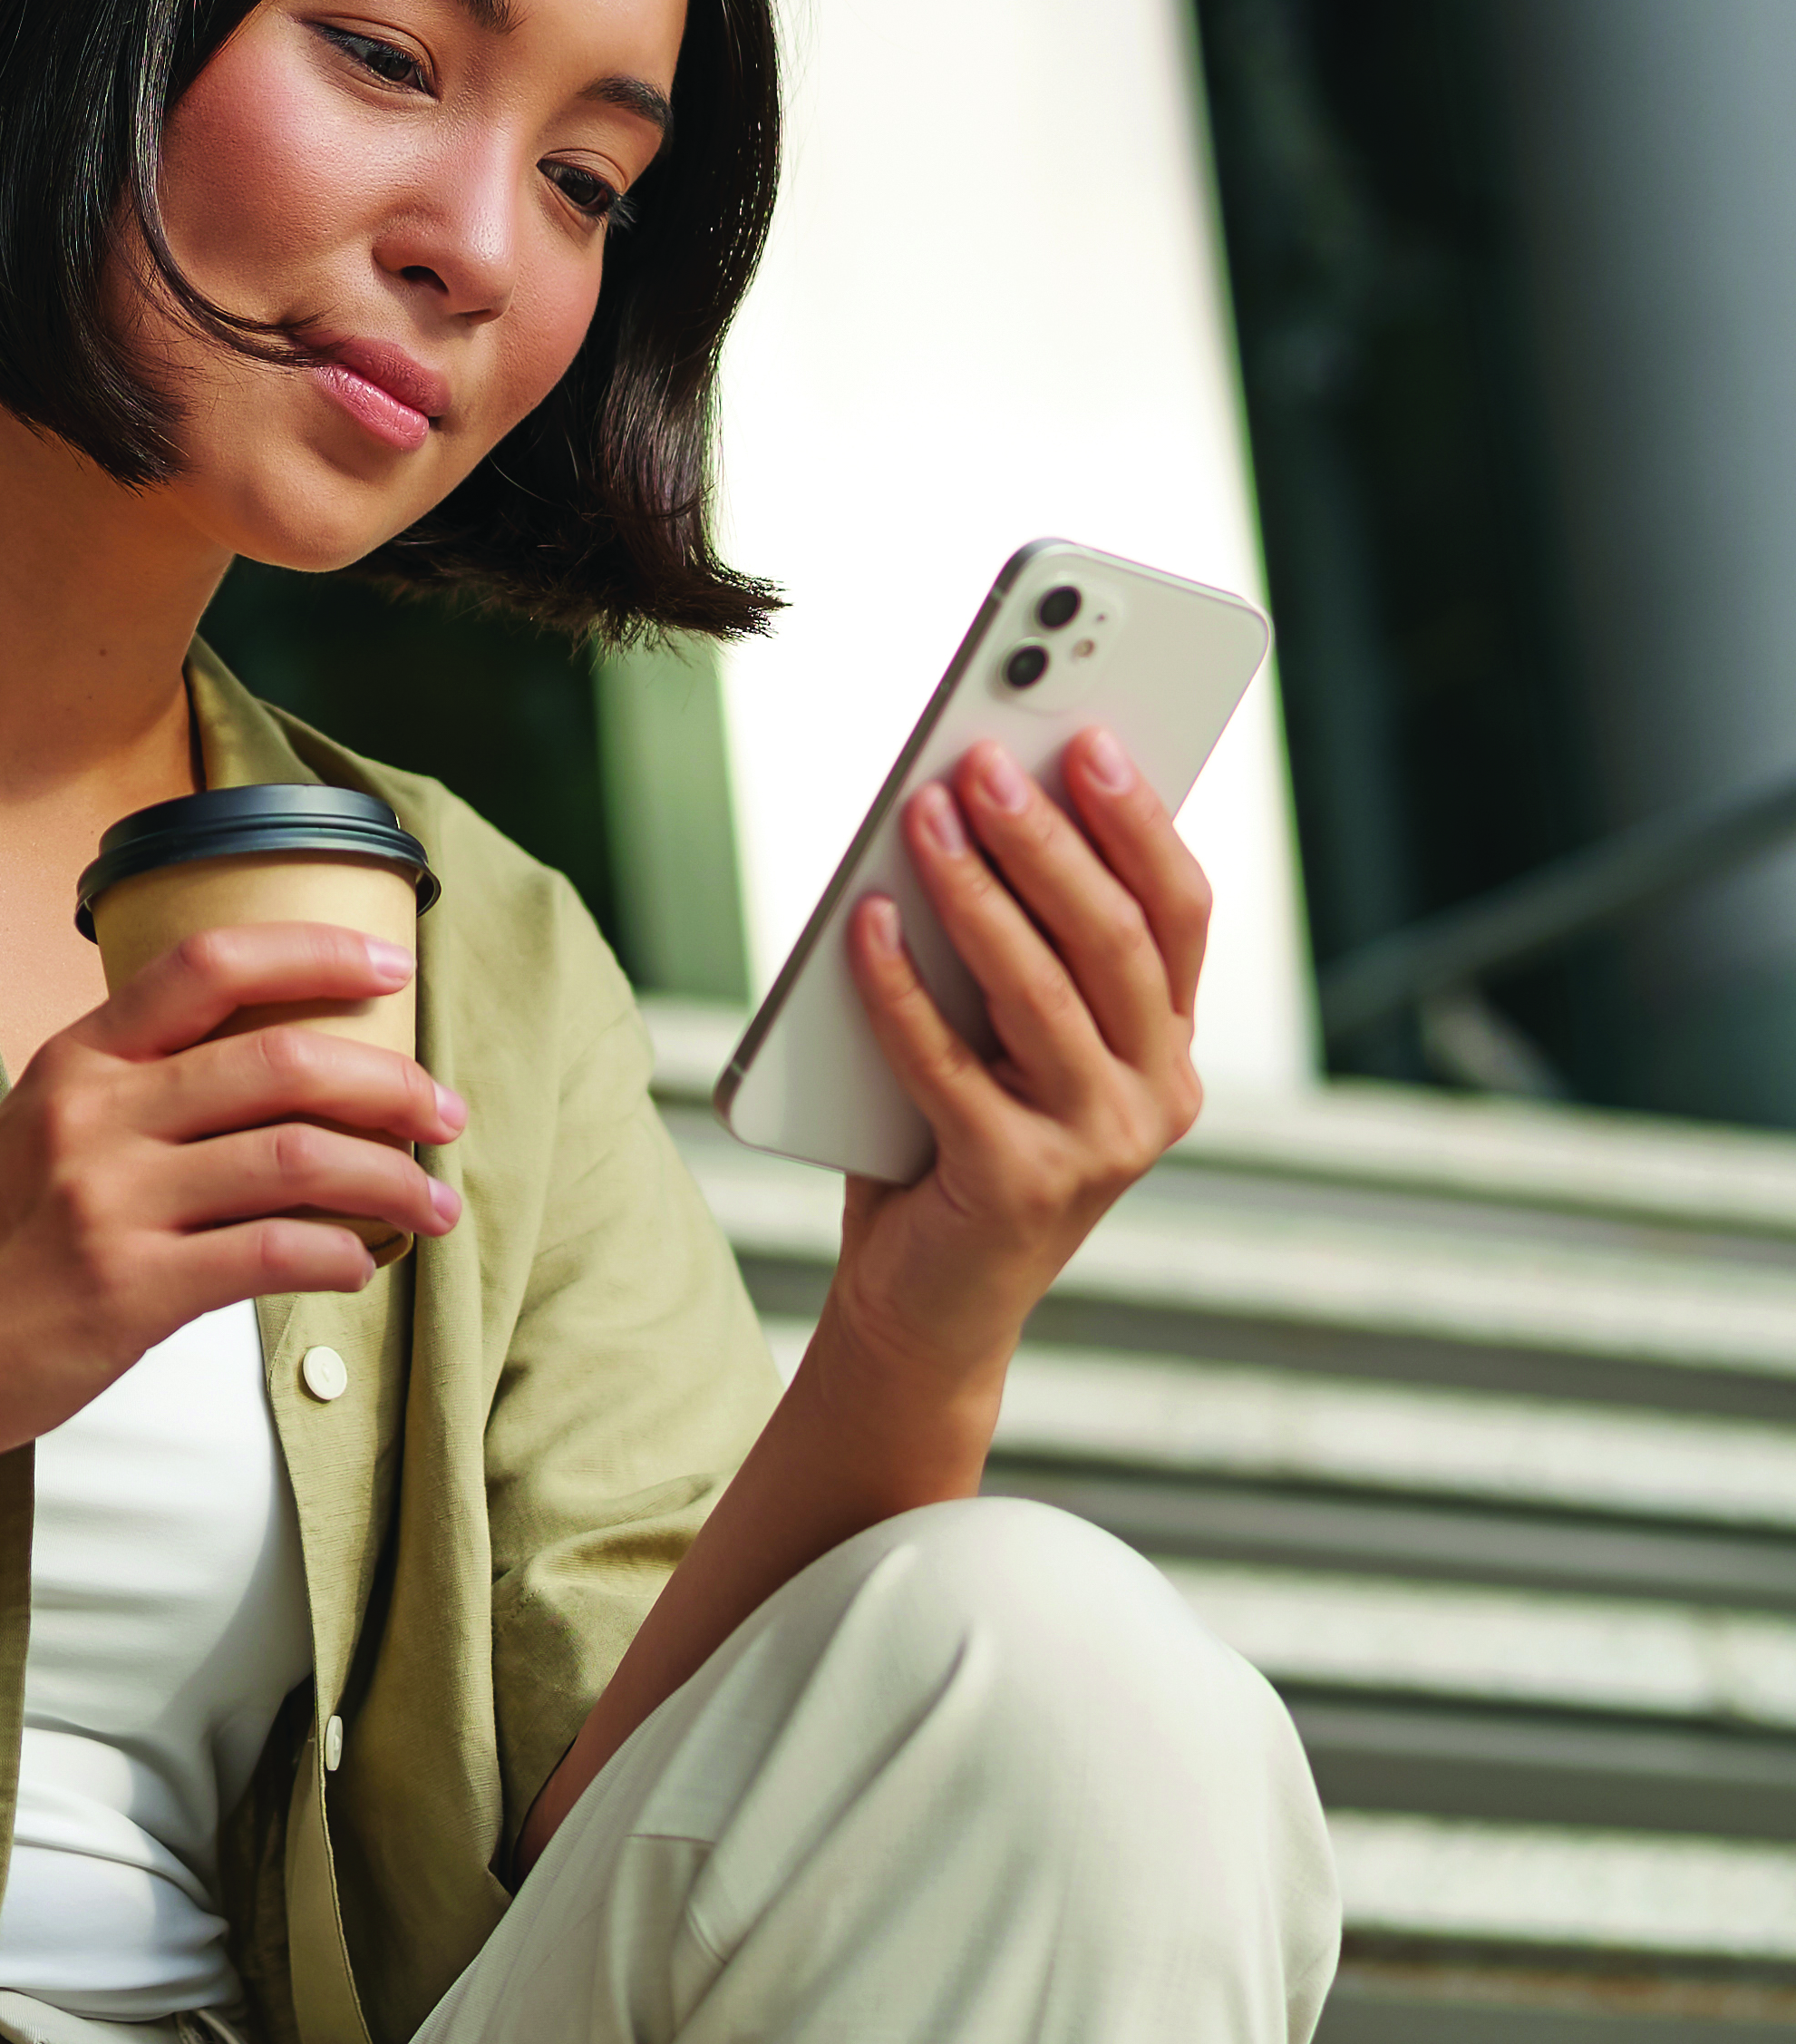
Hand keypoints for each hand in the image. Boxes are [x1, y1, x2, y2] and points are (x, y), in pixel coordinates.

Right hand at [0, 922, 465, 1486]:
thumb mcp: (43, 1130)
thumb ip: (139, 1097)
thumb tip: (272, 1090)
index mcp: (80, 1060)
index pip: (208, 963)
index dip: (315, 952)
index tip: (391, 967)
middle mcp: (98, 1114)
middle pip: (282, 1060)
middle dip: (390, 1082)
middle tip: (444, 1111)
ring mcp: (112, 1201)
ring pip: (297, 1158)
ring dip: (391, 1178)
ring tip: (434, 1203)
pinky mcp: (130, 1289)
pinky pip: (272, 1254)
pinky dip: (341, 1255)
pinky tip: (361, 1265)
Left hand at [824, 727, 1207, 1426]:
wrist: (927, 1306)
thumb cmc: (956, 1143)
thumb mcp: (1004, 1037)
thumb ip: (1013, 947)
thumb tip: (962, 807)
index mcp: (1169, 1045)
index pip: (1179, 912)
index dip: (1140, 821)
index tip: (1090, 736)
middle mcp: (1156, 1094)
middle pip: (1115, 938)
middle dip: (1049, 836)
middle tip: (985, 758)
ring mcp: (1098, 1146)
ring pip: (1042, 990)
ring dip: (978, 890)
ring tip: (921, 813)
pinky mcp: (1020, 1185)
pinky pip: (948, 1063)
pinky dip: (899, 986)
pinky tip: (863, 922)